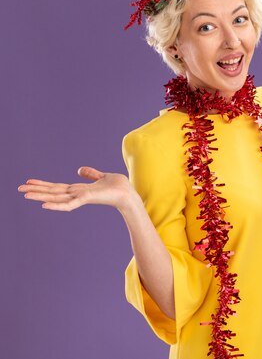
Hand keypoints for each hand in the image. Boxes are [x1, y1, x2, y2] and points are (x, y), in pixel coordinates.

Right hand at [18, 166, 135, 211]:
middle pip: (53, 192)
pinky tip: (44, 205)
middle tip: (19, 189)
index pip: (58, 187)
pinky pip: (69, 204)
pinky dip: (57, 205)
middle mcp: (77, 194)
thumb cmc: (118, 187)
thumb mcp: (102, 176)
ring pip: (57, 197)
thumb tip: (79, 169)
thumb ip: (91, 174)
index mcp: (79, 189)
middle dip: (37, 190)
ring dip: (41, 195)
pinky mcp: (87, 199)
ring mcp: (81, 197)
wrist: (129, 195)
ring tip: (25, 194)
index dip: (44, 184)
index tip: (29, 182)